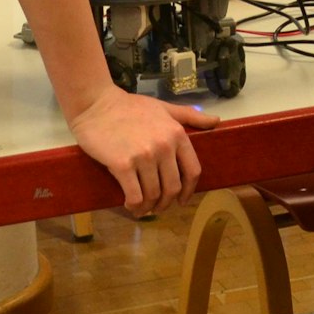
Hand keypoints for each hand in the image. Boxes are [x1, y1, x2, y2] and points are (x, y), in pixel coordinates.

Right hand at [68, 84, 218, 215]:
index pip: (192, 171)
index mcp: (176, 134)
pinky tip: (130, 205)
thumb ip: (190, 116)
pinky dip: (135, 206)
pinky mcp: (122, 165)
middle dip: (166, 203)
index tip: (182, 200)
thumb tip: (217, 121)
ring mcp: (144, 156)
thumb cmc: (130, 106)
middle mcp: (164, 146)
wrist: (96, 104)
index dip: (189, 191)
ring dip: (149, 208)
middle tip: (157, 207)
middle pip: (173, 187)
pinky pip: (135, 196)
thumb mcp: (164, 108)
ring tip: (142, 209)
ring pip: (153, 195)